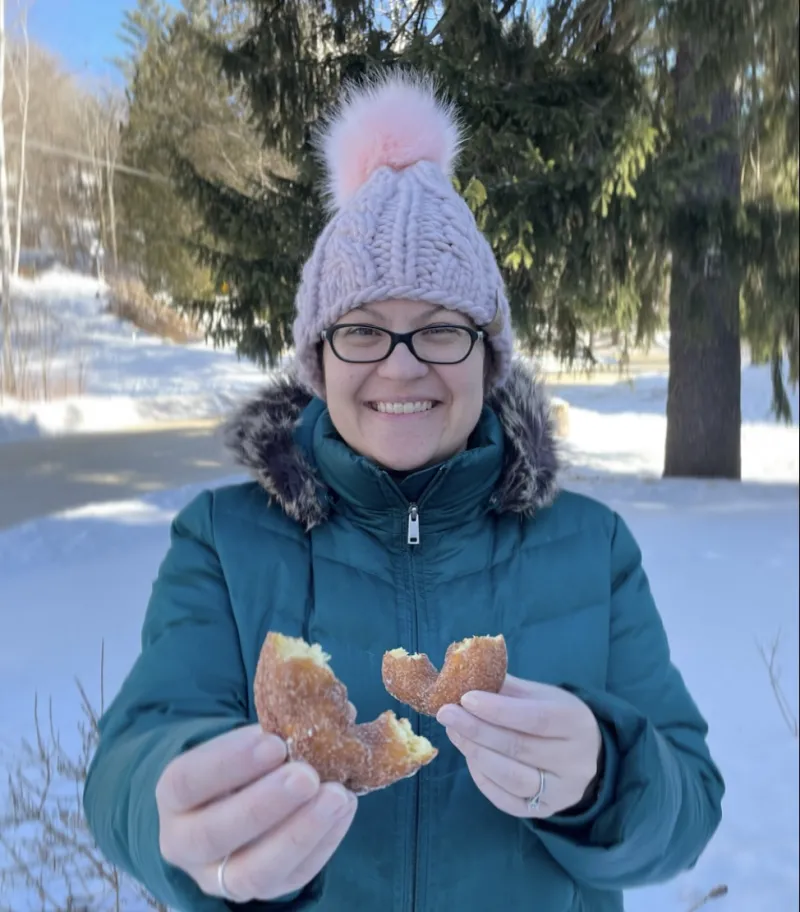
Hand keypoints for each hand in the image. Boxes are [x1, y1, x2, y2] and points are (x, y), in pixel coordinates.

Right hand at [156, 725, 356, 901]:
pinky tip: (345, 808)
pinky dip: (324, 843)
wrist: (228, 807)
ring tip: (336, 795)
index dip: (228, 762)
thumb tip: (329, 712)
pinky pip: (292, 877)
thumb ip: (271, 735)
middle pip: (213, 834)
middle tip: (306, 775)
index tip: (272, 740)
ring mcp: (221, 877)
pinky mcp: (261, 891)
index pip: (186, 782)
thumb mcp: (241, 746)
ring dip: (299, 832)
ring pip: (252, 871)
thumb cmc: (240, 765)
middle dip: (264, 804)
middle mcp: (185, 844)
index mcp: (174, 797)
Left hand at [436, 675, 601, 818]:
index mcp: (576, 723)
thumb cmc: (557, 717)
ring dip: (476, 753)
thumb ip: (508, 689)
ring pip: (512, 778)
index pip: (536, 718)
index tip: (465, 698)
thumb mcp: (541, 695)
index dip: (498, 710)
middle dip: (477, 730)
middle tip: (447, 714)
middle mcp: (574, 762)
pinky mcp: (545, 811)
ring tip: (454, 733)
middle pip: (519, 748)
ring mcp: (561, 792)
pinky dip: (482, 778)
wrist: (587, 756)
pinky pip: (506, 800)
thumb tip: (467, 678)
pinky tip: (469, 756)